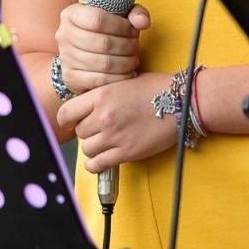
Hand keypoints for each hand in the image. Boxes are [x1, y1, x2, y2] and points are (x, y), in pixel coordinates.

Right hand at [54, 2, 151, 94]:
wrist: (81, 53)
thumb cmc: (104, 31)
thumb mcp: (118, 16)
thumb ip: (134, 13)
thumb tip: (143, 22)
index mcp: (72, 14)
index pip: (97, 19)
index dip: (121, 26)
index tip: (133, 31)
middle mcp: (64, 35)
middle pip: (103, 43)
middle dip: (127, 46)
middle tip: (135, 48)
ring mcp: (66, 57)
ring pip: (104, 63)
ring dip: (126, 63)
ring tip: (133, 59)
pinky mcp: (71, 77)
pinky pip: (100, 80)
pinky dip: (119, 78)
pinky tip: (127, 73)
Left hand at [59, 72, 178, 170]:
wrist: (182, 101)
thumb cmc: (157, 88)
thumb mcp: (122, 82)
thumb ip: (103, 95)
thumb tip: (87, 106)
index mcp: (101, 95)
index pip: (66, 112)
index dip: (67, 119)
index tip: (71, 122)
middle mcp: (103, 116)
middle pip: (79, 132)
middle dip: (87, 132)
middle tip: (100, 130)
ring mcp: (114, 136)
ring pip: (87, 149)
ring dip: (94, 147)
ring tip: (107, 143)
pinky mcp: (126, 153)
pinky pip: (98, 165)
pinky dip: (96, 165)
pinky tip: (103, 160)